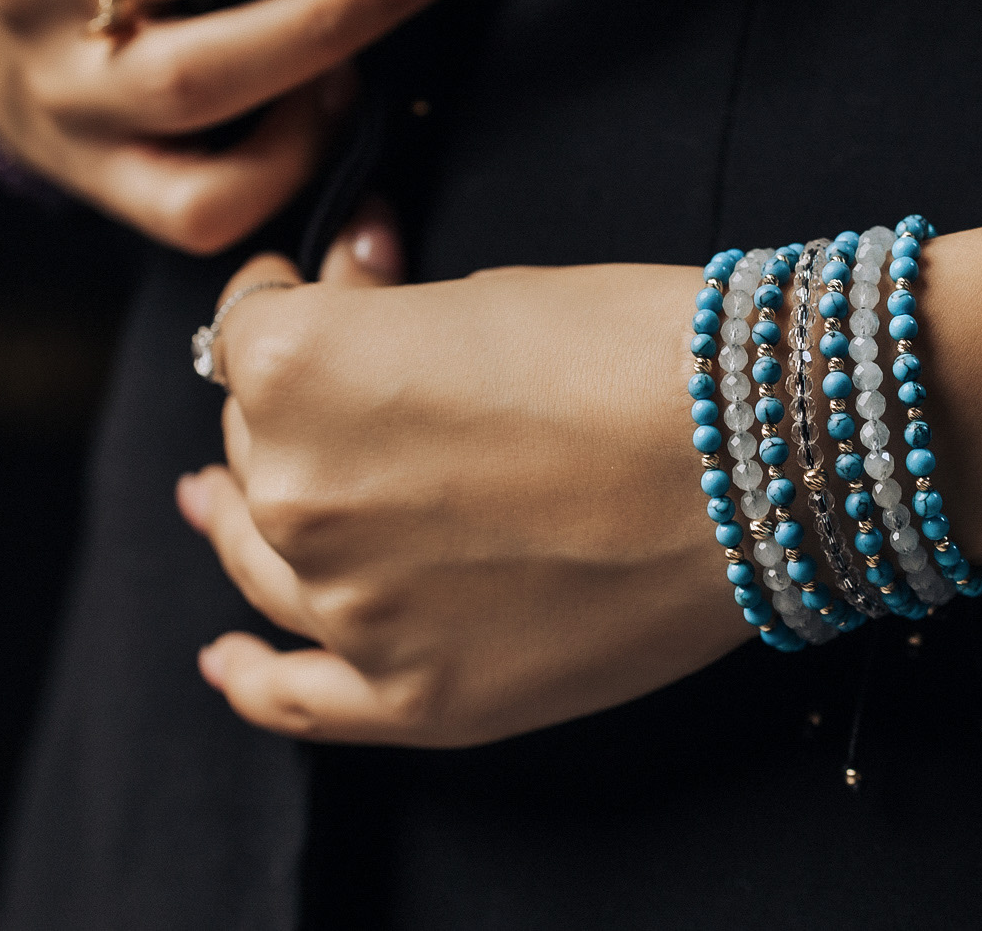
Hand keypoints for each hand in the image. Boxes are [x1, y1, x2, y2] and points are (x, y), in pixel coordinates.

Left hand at [175, 217, 746, 745]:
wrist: (761, 454)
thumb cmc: (634, 347)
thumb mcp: (480, 291)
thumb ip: (376, 319)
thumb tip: (342, 302)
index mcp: (294, 373)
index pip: (242, 330)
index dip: (287, 292)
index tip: (327, 282)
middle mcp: (295, 494)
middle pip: (251, 442)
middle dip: (296, 398)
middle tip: (372, 374)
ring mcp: (352, 606)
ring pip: (264, 555)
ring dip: (246, 517)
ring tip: (220, 504)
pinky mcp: (418, 692)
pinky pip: (297, 698)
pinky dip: (253, 677)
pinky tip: (228, 659)